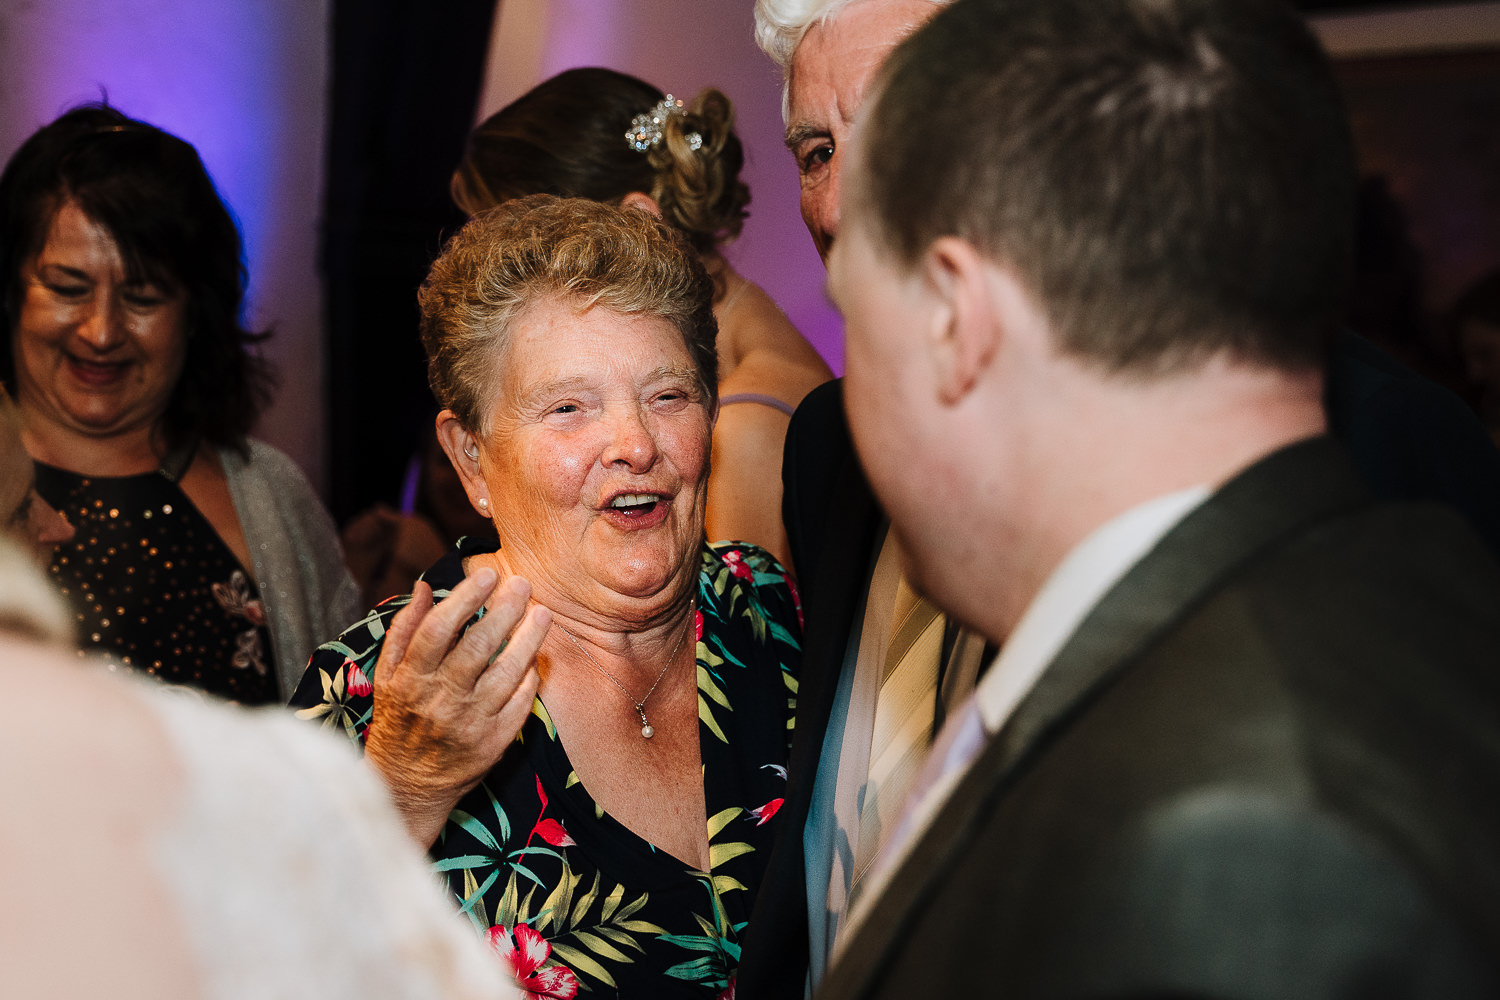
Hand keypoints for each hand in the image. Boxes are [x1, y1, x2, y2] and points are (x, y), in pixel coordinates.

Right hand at [364, 567, 549, 846]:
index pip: (439, 629)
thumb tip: (425, 586)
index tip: (488, 573)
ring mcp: (468, 723)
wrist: (406, 786)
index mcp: (410, 679)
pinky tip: (537, 659)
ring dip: (528, 640)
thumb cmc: (397, 719)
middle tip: (524, 584)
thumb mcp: (387, 675)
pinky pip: (519, 704)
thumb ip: (405, 629)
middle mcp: (439, 699)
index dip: (466, 598)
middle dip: (505, 610)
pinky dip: (530, 678)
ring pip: (506, 673)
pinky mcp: (492, 743)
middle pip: (478, 646)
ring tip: (543, 614)